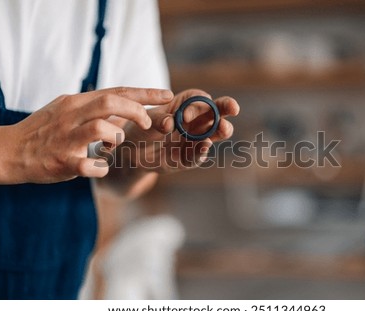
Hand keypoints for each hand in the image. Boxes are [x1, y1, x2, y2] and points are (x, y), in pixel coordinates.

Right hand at [6, 87, 173, 183]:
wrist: (9, 150)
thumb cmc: (44, 130)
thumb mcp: (69, 110)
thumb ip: (97, 108)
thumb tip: (127, 106)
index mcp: (77, 102)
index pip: (117, 91)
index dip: (145, 93)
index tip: (168, 95)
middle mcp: (73, 115)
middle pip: (110, 103)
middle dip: (136, 111)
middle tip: (148, 123)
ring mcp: (66, 138)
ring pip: (100, 129)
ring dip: (117, 137)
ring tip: (114, 145)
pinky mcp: (61, 161)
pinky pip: (86, 164)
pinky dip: (99, 168)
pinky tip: (100, 168)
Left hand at [122, 89, 239, 173]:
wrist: (131, 155)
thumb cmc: (139, 130)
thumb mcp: (144, 121)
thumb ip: (157, 120)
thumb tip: (170, 123)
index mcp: (184, 105)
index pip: (199, 99)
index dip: (198, 104)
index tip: (185, 116)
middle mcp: (194, 121)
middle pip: (215, 111)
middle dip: (226, 107)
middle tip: (233, 107)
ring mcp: (194, 139)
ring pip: (214, 133)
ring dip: (222, 130)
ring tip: (224, 129)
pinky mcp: (189, 157)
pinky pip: (198, 155)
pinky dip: (201, 152)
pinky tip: (203, 147)